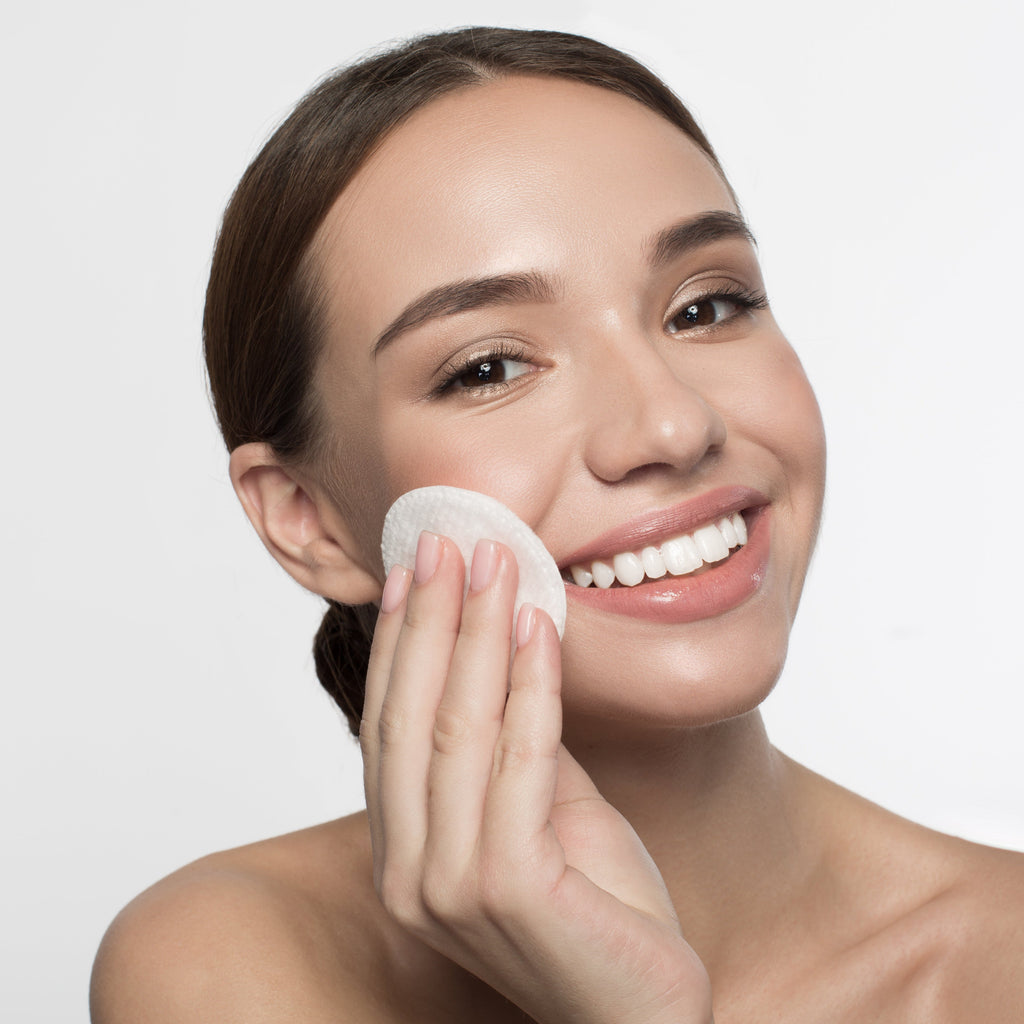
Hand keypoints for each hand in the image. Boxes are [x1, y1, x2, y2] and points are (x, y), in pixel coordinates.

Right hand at [361, 532, 712, 1023]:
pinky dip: (530, 686)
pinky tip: (538, 627)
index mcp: (403, 850)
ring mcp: (449, 888)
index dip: (402, 641)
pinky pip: (519, 762)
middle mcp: (407, 872)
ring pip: (458, 730)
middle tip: (448, 541)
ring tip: (494, 562)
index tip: (415, 569)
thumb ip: (511, 745)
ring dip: (477, 633)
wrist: (644, 1010)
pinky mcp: (509, 891)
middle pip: (411, 718)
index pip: (390, 726)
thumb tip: (507, 648)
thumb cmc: (595, 907)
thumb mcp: (542, 810)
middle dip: (432, 618)